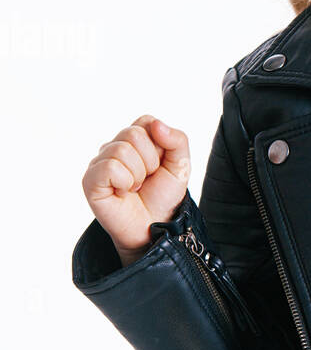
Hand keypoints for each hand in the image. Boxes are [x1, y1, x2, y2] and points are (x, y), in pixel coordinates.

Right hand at [81, 115, 190, 259]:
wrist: (155, 227)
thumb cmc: (164, 196)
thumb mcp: (180, 166)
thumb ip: (177, 140)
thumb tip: (157, 124)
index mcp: (135, 139)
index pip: (146, 121)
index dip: (159, 145)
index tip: (159, 165)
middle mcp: (114, 147)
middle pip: (133, 134)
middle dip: (150, 161)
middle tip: (146, 179)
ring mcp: (100, 162)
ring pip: (121, 150)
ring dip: (138, 174)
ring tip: (134, 187)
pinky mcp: (90, 180)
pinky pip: (110, 167)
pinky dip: (124, 182)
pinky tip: (122, 192)